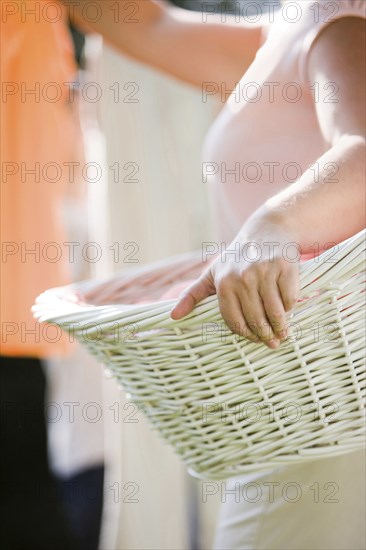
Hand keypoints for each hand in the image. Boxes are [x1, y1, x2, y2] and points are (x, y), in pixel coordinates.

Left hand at [170, 226, 300, 348]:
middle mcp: (242, 278)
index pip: (235, 321)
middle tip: (273, 343)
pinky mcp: (284, 267)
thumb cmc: (236, 258)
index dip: (247, 335)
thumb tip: (173, 316)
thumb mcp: (212, 274)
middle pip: (256, 319)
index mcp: (224, 283)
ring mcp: (264, 272)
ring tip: (283, 334)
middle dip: (266, 336)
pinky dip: (290, 308)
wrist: (266, 231)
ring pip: (275, 312)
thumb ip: (192, 295)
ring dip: (281, 327)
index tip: (255, 340)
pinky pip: (289, 299)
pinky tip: (288, 309)